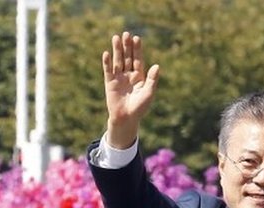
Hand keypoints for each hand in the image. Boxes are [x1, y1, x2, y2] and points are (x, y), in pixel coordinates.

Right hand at [102, 32, 159, 148]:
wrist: (126, 118)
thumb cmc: (140, 107)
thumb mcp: (148, 93)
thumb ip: (152, 80)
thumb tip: (157, 66)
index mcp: (140, 77)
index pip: (138, 60)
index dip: (137, 50)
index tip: (137, 38)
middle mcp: (129, 75)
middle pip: (128, 57)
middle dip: (127, 46)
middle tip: (126, 34)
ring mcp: (119, 78)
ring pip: (118, 61)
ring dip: (117, 50)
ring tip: (116, 37)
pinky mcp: (109, 82)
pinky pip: (108, 70)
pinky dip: (107, 62)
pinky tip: (107, 53)